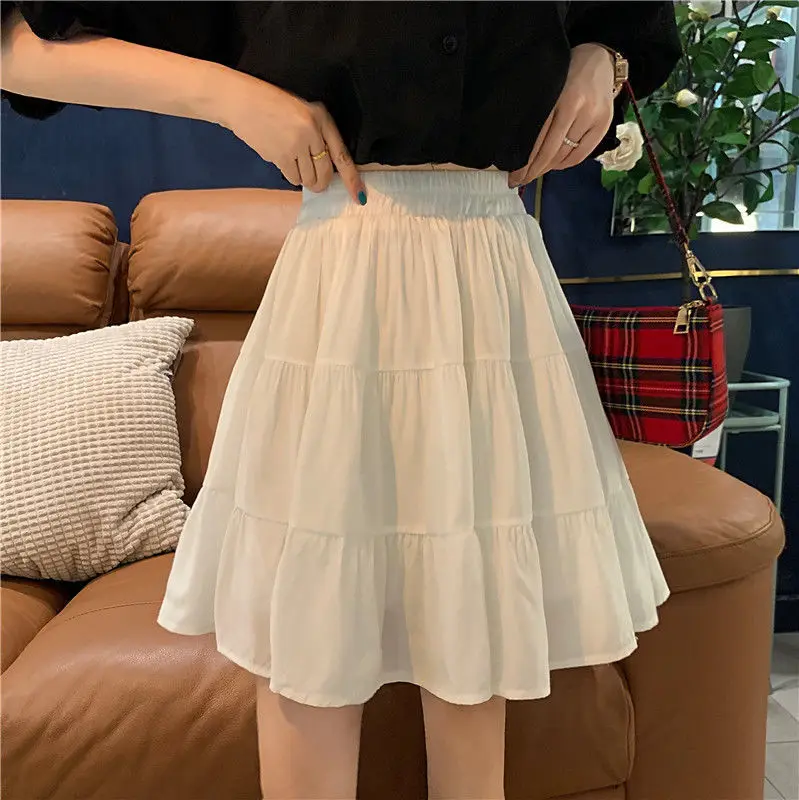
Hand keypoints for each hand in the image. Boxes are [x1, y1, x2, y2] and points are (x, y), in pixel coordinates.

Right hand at [215, 70, 364, 202]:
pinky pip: (293, 178)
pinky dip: (292, 176)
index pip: (341, 154)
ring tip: (295, 164)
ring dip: (305, 180)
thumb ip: (318, 135)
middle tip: (317, 183)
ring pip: (308, 179)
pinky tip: (284, 161)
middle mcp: (312, 131)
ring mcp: (296, 144)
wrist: (242, 101)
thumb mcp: (303, 111)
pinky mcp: (280, 155)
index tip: (359, 196)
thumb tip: (327, 169)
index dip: (351, 178)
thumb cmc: (274, 106)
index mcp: (321, 118)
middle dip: (322, 183)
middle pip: (325, 172)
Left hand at [509, 43, 615, 187]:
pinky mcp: (603, 125)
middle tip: (519, 181)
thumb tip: (519, 147)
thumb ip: (538, 113)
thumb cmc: (567, 73)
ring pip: (565, 154)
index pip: (538, 137)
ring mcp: (593, 117)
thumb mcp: (548, 87)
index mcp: (558, 96)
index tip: (513, 174)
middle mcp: (576, 107)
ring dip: (548, 168)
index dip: (524, 160)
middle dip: (533, 170)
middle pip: (551, 149)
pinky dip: (565, 164)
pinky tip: (554, 166)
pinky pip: (580, 154)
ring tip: (534, 174)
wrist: (601, 60)